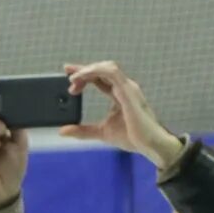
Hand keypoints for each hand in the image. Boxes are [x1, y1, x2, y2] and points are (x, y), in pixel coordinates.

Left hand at [58, 61, 187, 169]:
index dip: (84, 73)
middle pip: (102, 69)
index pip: (100, 77)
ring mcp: (128, 87)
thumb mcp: (101, 132)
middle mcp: (124, 87)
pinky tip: (83, 77)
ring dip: (88, 70)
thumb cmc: (133, 137)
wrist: (150, 145)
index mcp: (119, 93)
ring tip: (73, 79)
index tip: (68, 74)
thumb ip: (82, 131)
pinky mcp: (128, 91)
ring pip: (107, 67)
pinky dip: (96, 72)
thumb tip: (63, 131)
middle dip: (83, 70)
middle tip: (68, 78)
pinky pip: (111, 73)